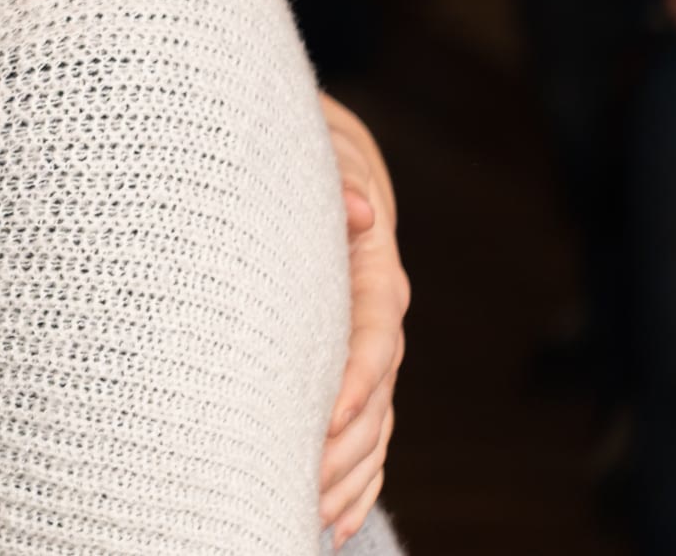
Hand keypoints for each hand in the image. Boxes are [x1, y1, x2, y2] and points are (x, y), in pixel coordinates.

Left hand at [319, 95, 406, 544]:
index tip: (324, 421)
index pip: (372, 341)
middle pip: (374, 402)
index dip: (353, 383)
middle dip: (341, 453)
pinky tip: (332, 523)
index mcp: (372, 277)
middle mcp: (379, 324)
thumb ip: (340, 182)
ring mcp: (370, 353)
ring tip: (307, 520)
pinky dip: (355, 483)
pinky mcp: (354, 372)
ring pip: (373, 431)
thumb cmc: (307, 158)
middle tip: (296, 492)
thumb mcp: (322, 157)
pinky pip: (366, 437)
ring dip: (346, 480)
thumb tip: (360, 208)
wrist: (327, 163)